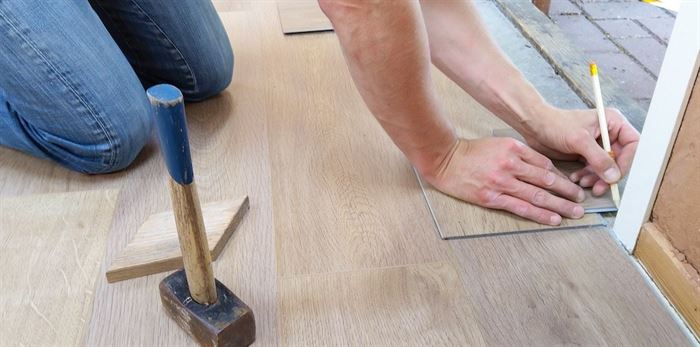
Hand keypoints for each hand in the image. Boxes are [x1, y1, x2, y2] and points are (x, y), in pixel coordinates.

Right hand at [424, 138, 585, 224]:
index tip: (571, 184)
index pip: (545, 164)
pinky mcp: (492, 197)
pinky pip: (521, 208)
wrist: (445, 160)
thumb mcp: (498, 144)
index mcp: (514, 148)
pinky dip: (540, 214)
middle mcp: (510, 164)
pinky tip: (553, 219)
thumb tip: (543, 169)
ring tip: (574, 212)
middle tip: (581, 200)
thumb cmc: (471, 152)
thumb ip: (520, 154)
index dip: (561, 176)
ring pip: (538, 195)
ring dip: (559, 205)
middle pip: (546, 180)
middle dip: (567, 191)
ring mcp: (501, 182)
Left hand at [521, 107, 638, 195]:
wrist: (534, 126)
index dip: (627, 161)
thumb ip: (599, 158)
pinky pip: (593, 170)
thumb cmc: (555, 124)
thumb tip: (614, 176)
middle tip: (599, 187)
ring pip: (606, 168)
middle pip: (620, 159)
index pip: (632, 144)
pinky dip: (587, 176)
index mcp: (613, 122)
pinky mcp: (586, 154)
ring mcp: (598, 145)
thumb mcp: (579, 140)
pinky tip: (576, 179)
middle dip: (608, 175)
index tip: (616, 175)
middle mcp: (609, 133)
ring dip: (596, 178)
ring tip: (582, 182)